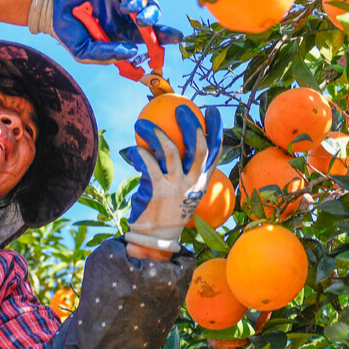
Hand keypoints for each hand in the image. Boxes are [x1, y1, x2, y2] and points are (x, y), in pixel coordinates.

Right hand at [28, 0, 182, 63]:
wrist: (51, 7)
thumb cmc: (68, 31)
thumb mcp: (84, 51)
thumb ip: (106, 53)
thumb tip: (132, 53)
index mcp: (123, 33)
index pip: (148, 38)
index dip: (163, 38)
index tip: (177, 39)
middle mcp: (126, 16)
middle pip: (152, 19)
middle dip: (162, 27)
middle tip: (165, 32)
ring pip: (147, 2)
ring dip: (146, 10)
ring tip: (133, 14)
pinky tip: (125, 3)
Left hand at [122, 105, 222, 253]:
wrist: (156, 239)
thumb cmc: (168, 211)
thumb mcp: (183, 192)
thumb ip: (183, 171)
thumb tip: (175, 143)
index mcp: (201, 182)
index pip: (214, 152)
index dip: (215, 130)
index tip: (212, 111)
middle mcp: (192, 183)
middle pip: (198, 147)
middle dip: (191, 125)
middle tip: (181, 109)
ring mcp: (175, 186)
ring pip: (170, 151)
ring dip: (156, 133)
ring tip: (142, 123)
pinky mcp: (156, 191)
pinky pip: (148, 164)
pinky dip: (139, 153)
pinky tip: (132, 149)